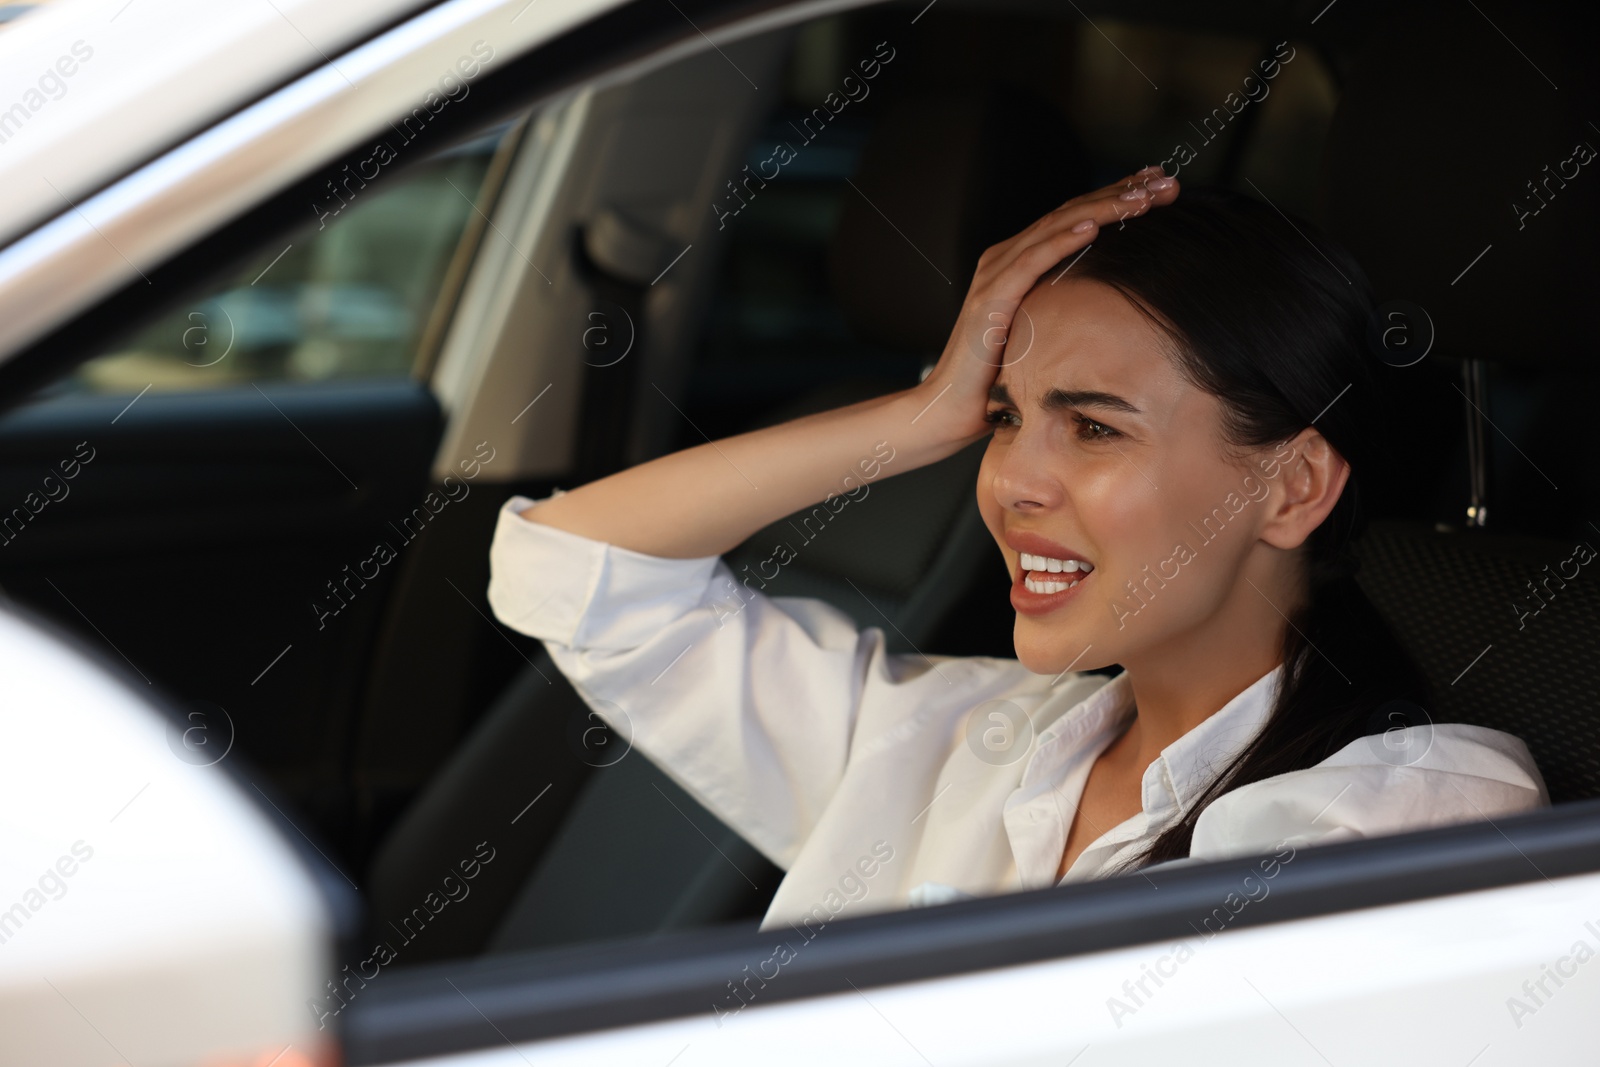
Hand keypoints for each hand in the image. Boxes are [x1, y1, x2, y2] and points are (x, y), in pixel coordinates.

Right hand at [908, 166, 1179, 444]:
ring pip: (1055, 228)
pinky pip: (1030, 263)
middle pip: (1071, 213)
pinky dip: (1061, 241)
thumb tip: (1117, 304)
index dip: (1117, 197)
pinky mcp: (989, 301)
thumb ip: (1066, 307)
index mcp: (1019, 262)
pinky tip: (1092, 226)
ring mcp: (994, 276)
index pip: (1076, 217)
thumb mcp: (1042, 331)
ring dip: (1102, 209)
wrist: (950, 408)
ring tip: (1141, 197)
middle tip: (1165, 181)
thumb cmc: (998, 377)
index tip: (1159, 183)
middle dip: (1121, 194)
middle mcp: (1005, 259)